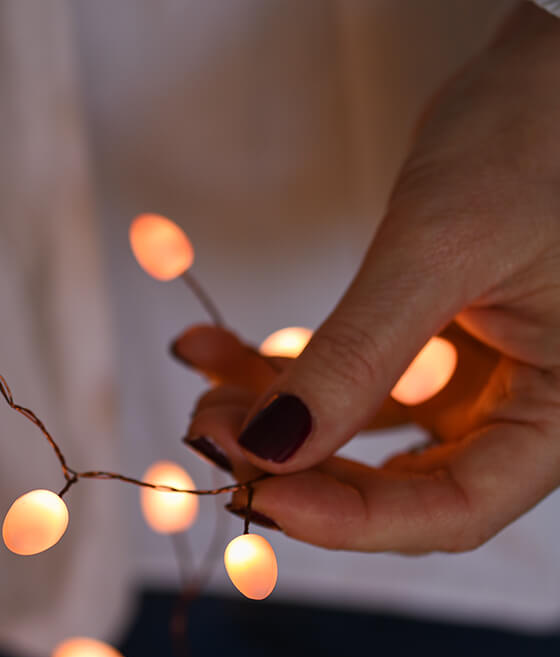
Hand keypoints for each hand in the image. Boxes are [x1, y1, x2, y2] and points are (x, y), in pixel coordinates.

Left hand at [179, 1, 559, 554]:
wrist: (554, 62)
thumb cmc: (540, 134)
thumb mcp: (441, 248)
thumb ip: (355, 357)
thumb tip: (268, 451)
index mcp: (557, 413)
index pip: (455, 511)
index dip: (354, 521)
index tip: (263, 494)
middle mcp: (515, 412)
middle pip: (393, 486)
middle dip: (293, 467)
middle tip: (214, 438)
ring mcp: (468, 384)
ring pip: (353, 436)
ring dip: (271, 422)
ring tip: (204, 397)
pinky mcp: (425, 349)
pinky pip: (342, 380)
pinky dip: (277, 370)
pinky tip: (212, 351)